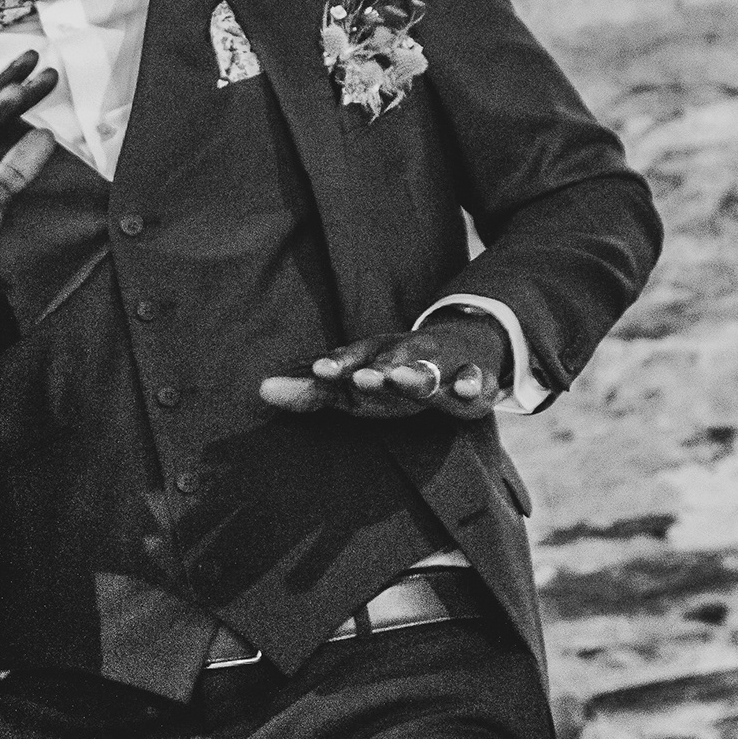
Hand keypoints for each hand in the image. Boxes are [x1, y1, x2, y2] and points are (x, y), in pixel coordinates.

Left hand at [258, 312, 507, 422]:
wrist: (464, 346)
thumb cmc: (394, 375)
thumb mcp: (355, 383)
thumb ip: (312, 391)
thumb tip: (261, 389)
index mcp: (376, 354)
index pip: (354, 357)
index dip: (338, 364)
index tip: (320, 370)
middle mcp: (408, 353)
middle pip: (391, 361)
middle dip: (376, 370)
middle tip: (360, 379)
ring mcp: (443, 365)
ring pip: (430, 370)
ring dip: (416, 374)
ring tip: (400, 378)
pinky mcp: (474, 379)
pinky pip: (476, 381)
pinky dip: (472, 383)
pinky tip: (464, 388)